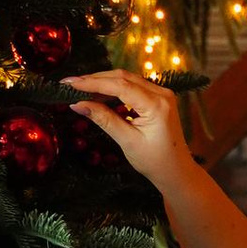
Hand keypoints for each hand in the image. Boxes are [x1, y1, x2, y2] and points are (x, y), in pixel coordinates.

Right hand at [64, 71, 192, 186]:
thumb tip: (78, 104)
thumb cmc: (154, 161)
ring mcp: (161, 93)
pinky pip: (132, 86)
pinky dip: (114, 89)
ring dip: (103, 82)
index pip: (120, 86)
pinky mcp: (158, 97)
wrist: (176, 170)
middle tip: (70, 84)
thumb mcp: (127, 141)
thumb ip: (104, 119)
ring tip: (80, 89)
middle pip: (123, 77)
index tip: (71, 84)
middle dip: (95, 79)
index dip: (93, 83)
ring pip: (127, 79)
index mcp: (157, 105)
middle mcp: (162, 93)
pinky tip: (98, 95)